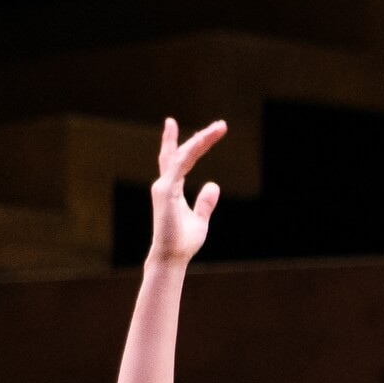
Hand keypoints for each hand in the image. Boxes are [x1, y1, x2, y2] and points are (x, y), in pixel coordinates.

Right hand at [149, 118, 226, 262]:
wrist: (172, 256)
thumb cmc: (183, 241)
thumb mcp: (200, 219)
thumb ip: (205, 202)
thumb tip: (214, 185)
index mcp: (173, 187)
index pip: (185, 160)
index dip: (198, 145)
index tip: (214, 131)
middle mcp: (166, 183)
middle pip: (182, 153)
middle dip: (200, 138)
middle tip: (220, 125)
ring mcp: (163, 186)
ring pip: (182, 156)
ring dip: (200, 141)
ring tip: (217, 129)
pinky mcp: (164, 192)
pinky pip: (178, 167)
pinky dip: (187, 153)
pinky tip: (201, 141)